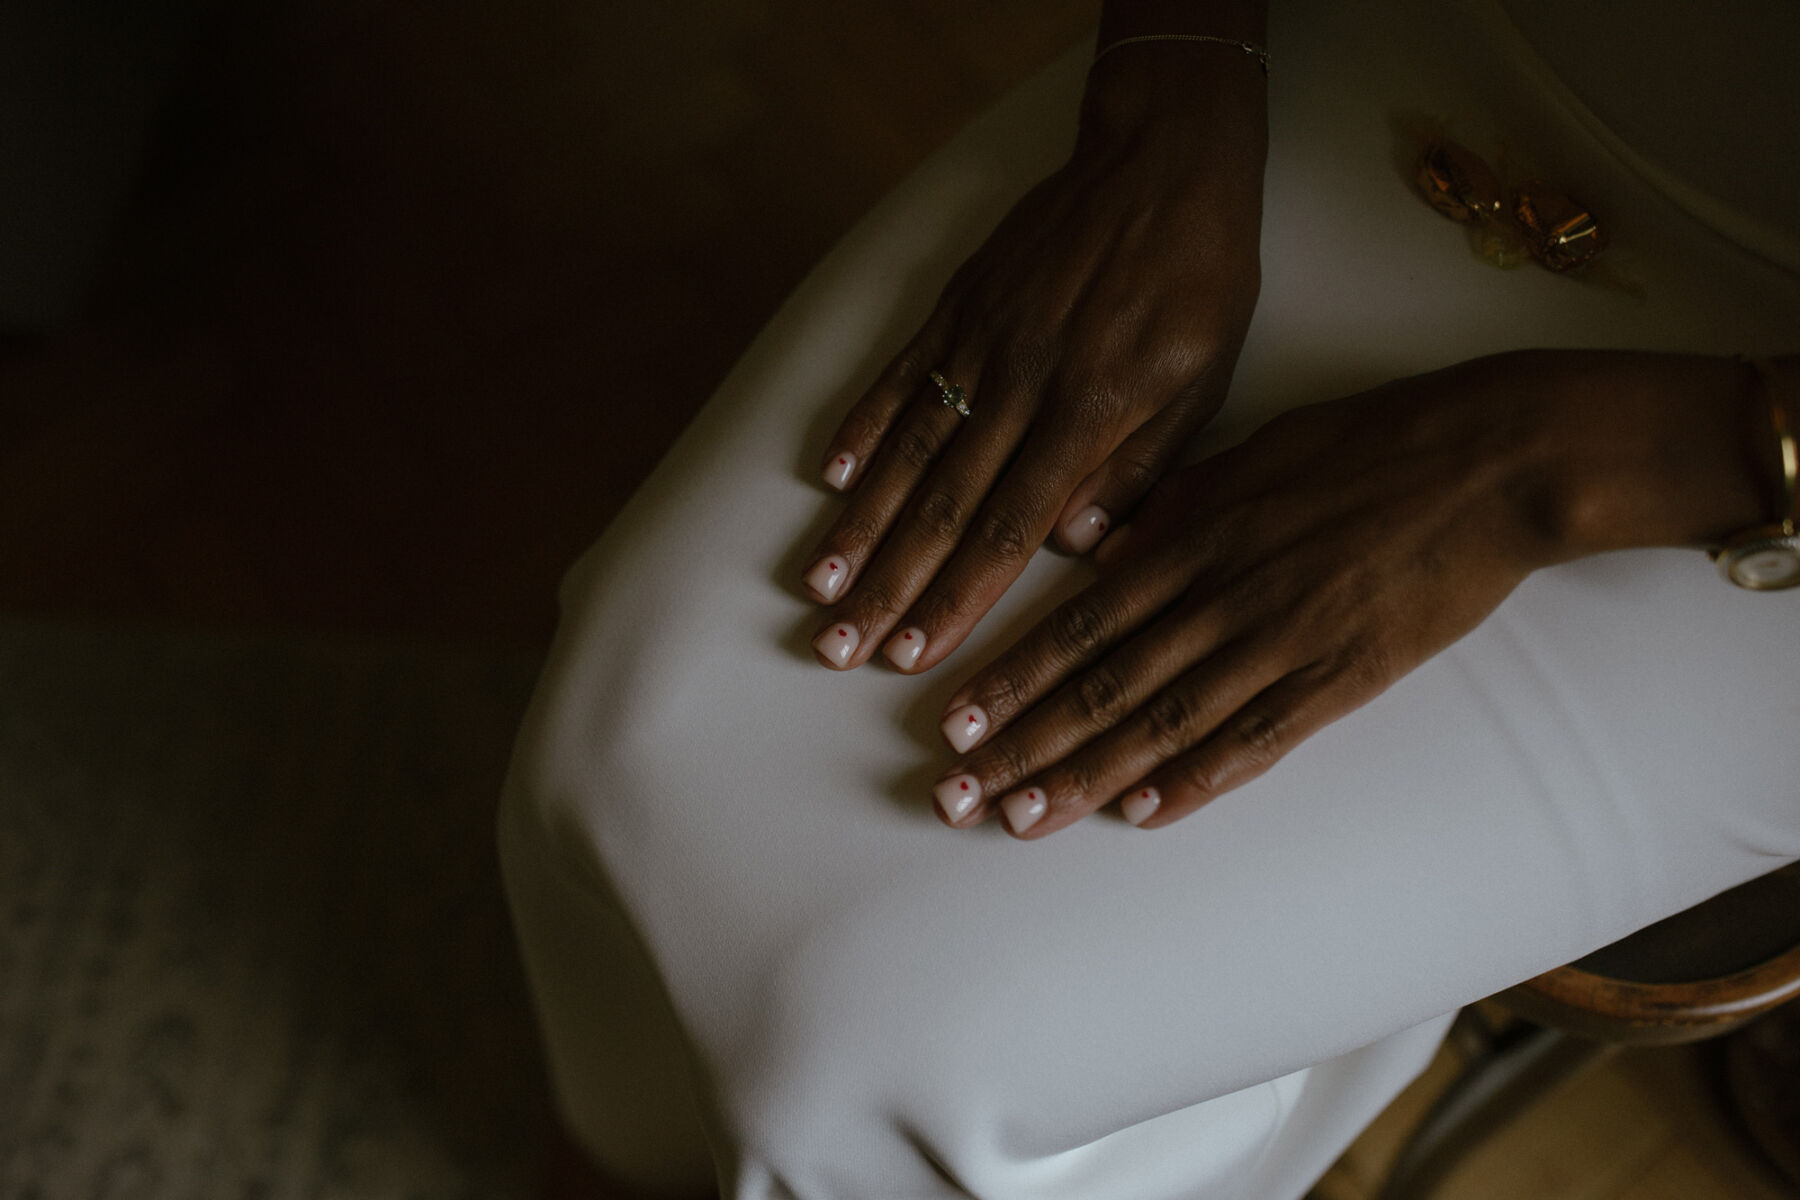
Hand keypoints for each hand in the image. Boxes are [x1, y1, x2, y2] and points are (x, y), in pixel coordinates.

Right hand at [802, 54, 1267, 674]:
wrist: (1161, 160)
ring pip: (907, 450)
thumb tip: (1078, 551)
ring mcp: (978, 343)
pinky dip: (860, 427)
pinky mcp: (957, 305)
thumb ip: (1139, 470)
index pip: (1008, 528)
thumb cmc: (1196, 279)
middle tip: (841, 647)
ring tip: (818, 586)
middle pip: (940, 505)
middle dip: (887, 586)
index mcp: (1088, 414)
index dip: (957, 597)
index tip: (915, 655)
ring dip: (859, 526)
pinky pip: (898, 374)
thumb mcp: (1201, 381)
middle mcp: (1020, 385)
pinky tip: (829, 479)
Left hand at [927, 350, 1774, 837]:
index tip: (950, 721)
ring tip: (1020, 820)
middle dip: (1020, 745)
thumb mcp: (1248, 455)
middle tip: (955, 796)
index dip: (1010, 678)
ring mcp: (1282, 641)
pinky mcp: (1344, 677)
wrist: (1488, 461)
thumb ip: (1169, 511)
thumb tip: (1101, 554)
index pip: (1077, 624)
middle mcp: (1221, 595)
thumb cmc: (1364, 446)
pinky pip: (1256, 739)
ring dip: (1084, 776)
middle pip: (1101, 685)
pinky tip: (1141, 814)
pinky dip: (1194, 779)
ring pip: (1162, 722)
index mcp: (1192, 536)